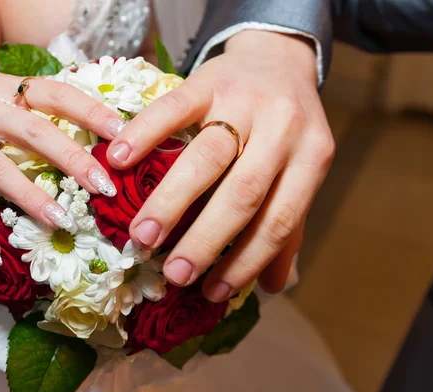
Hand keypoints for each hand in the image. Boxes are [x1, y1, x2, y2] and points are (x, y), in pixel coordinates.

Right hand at [0, 62, 125, 263]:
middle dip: (71, 159)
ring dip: (30, 196)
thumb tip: (90, 120)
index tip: (121, 132)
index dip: (90, 111)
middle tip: (103, 186)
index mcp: (9, 89)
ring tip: (61, 221)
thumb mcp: (1, 86)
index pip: (57, 94)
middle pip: (35, 132)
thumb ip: (37, 104)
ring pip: (0, 167)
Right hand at [105, 31, 334, 300]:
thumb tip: (271, 286)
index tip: (212, 292)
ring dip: (172, 200)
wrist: (278, 57)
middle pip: (243, 193)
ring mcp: (244, 100)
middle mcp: (284, 128)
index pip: (280, 220)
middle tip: (174, 274)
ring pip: (207, 156)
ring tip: (143, 237)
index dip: (246, 261)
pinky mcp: (208, 79)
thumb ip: (289, 225)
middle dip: (206, 239)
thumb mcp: (299, 171)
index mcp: (312, 158)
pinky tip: (119, 161)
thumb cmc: (285, 129)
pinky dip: (145, 134)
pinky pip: (173, 107)